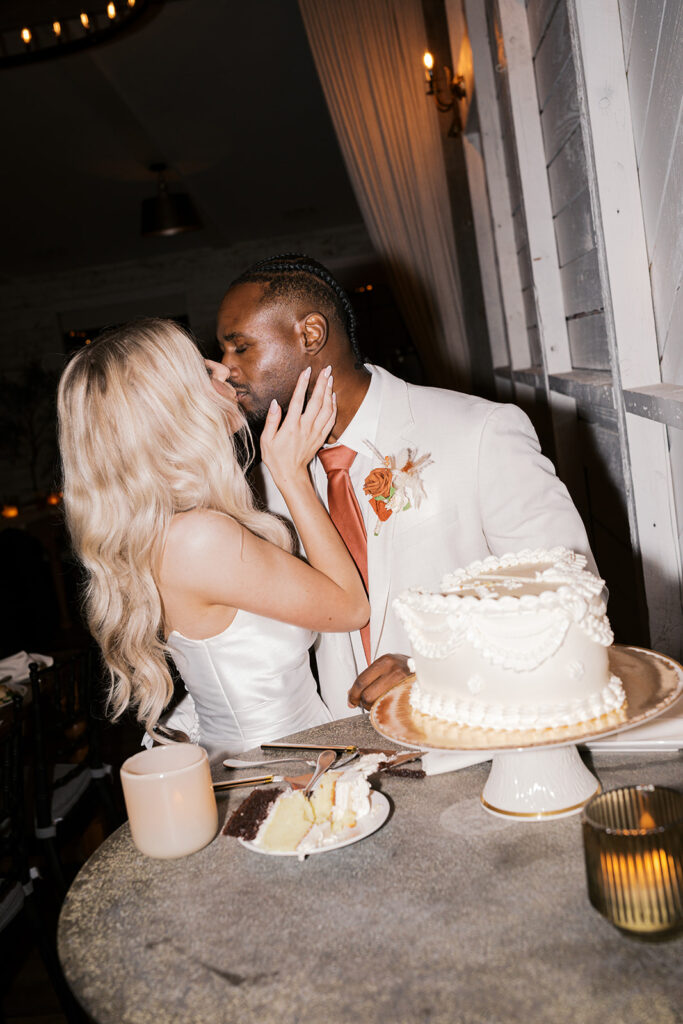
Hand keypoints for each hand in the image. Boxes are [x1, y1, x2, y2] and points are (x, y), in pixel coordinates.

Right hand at [260, 366, 335, 487]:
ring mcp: (315, 432)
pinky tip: (333, 397)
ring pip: (327, 409)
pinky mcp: (321, 437)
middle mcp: (306, 427)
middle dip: (322, 383)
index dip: (303, 384)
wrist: (291, 474)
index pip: (298, 400)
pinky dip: (334, 407)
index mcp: (291, 426)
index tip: (307, 371)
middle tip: (326, 369)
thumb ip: (272, 420)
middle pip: (317, 401)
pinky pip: (331, 420)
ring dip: (329, 392)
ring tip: (330, 378)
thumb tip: (275, 403)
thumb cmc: (276, 458)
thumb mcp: (266, 440)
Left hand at [347, 653, 412, 709]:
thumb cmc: (406, 670)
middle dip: (364, 702)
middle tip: (366, 703)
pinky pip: (390, 708)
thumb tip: (351, 694)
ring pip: (378, 704)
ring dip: (374, 707)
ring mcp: (403, 683)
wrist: (429, 671)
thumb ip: (370, 677)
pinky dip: (385, 710)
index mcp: (385, 661)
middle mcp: (394, 670)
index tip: (351, 701)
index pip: (361, 681)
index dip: (353, 694)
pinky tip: (387, 706)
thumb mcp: (388, 666)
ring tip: (379, 702)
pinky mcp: (409, 695)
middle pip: (367, 695)